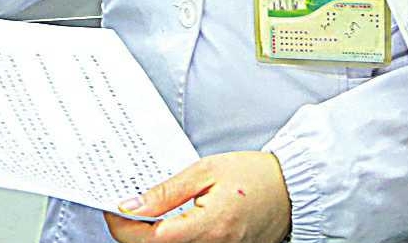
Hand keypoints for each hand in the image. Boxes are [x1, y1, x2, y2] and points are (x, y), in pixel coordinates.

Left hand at [104, 151, 289, 242]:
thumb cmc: (255, 176)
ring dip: (152, 238)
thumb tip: (132, 206)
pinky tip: (169, 225)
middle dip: (134, 232)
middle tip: (128, 208)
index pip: (151, 239)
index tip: (115, 208)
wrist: (291, 190)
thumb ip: (167, 192)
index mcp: (209, 226)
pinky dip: (172, 240)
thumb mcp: (207, 171)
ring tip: (149, 215)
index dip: (124, 226)